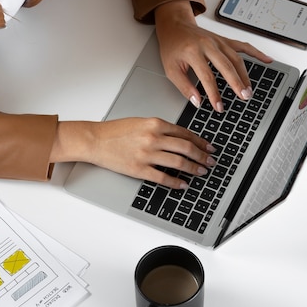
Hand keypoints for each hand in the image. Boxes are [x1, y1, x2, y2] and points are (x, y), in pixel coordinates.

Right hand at [52, 118, 215, 188]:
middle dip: (203, 155)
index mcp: (155, 124)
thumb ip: (159, 129)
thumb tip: (179, 138)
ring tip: (201, 171)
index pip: (185, 133)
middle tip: (211, 161)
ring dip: (194, 168)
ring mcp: (147, 154)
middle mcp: (153, 138)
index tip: (209, 147)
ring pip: (179, 162)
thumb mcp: (140, 122)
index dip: (201, 142)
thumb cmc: (115, 131)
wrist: (95, 140)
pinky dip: (176, 182)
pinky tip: (183, 184)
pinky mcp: (139, 169)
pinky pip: (163, 177)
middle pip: (187, 148)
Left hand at [154, 1, 272, 111]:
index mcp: (193, 52)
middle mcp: (208, 45)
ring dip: (245, 75)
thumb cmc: (172, 47)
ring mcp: (218, 41)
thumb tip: (197, 101)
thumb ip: (184, 86)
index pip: (207, 77)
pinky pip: (243, 46)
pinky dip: (256, 53)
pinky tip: (267, 60)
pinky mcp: (224, 40)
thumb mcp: (171, 69)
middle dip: (236, 84)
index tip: (219, 106)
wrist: (175, 26)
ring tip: (249, 90)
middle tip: (244, 97)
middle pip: (226, 66)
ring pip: (236, 58)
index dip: (214, 94)